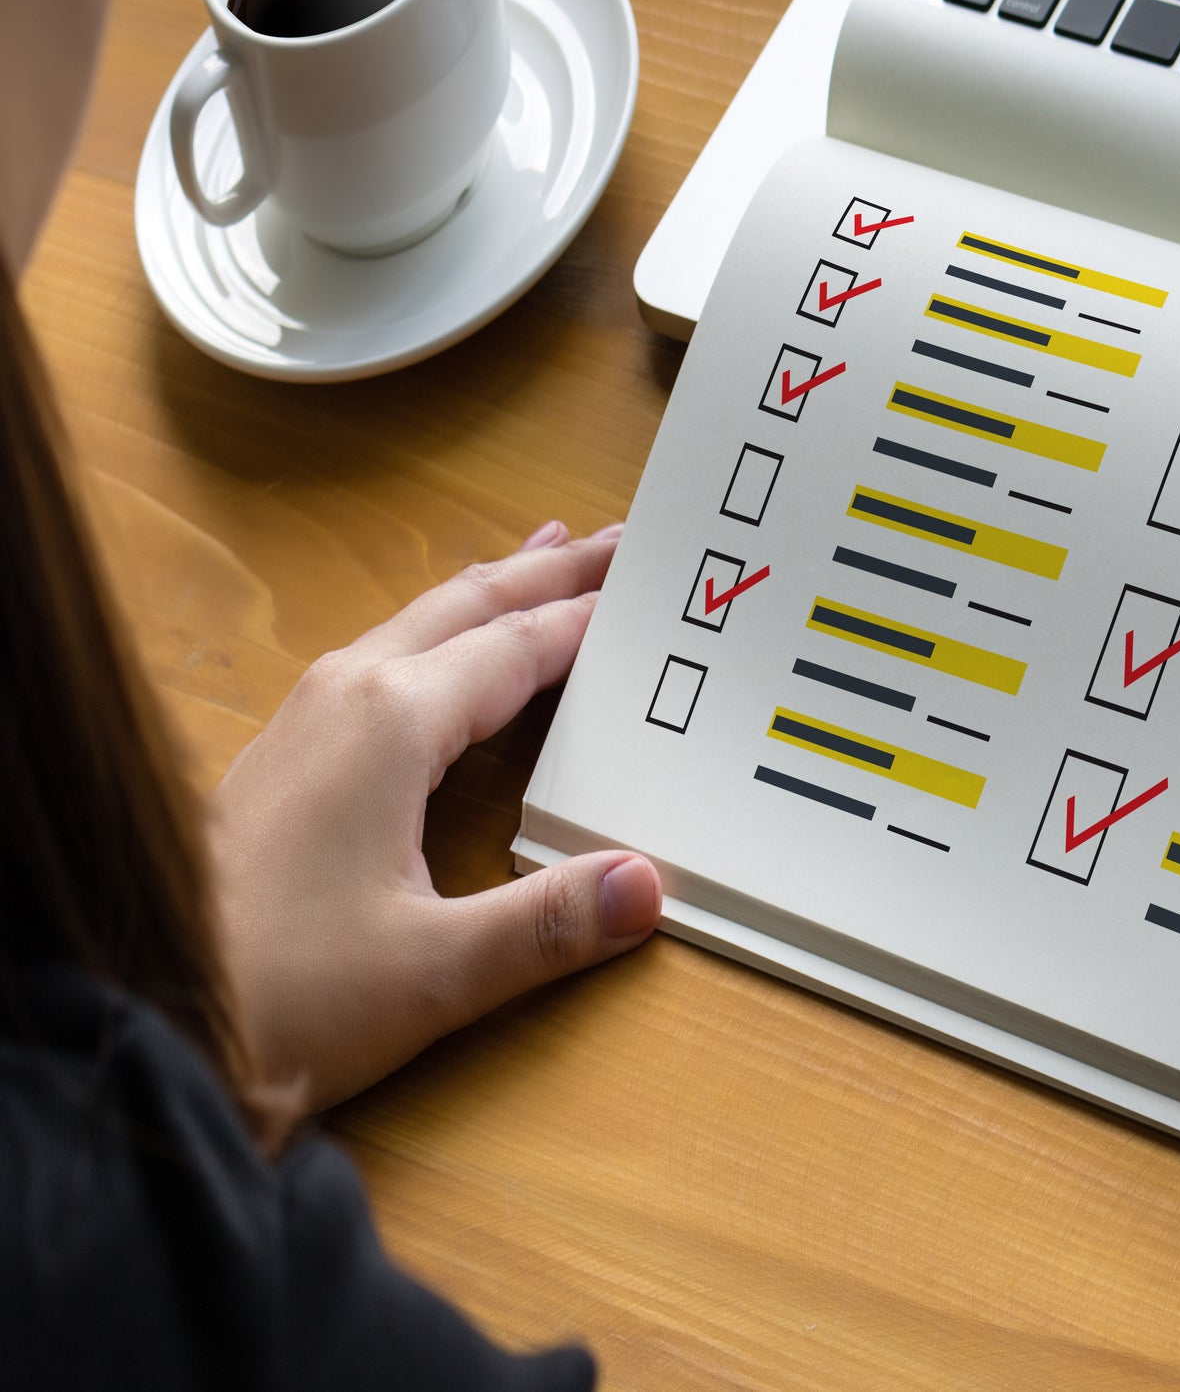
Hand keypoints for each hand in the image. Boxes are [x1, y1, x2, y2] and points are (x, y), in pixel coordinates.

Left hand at [209, 522, 662, 1112]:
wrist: (142, 1025)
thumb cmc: (277, 998)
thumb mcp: (432, 972)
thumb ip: (548, 925)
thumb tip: (647, 885)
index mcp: (391, 723)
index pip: (519, 647)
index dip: (590, 616)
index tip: (654, 585)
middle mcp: (346, 696)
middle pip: (471, 605)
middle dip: (551, 570)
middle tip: (623, 538)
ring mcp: (306, 718)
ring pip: (421, 622)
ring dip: (496, 589)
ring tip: (550, 555)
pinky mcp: (284, 754)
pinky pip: (386, 654)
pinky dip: (446, 628)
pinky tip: (449, 648)